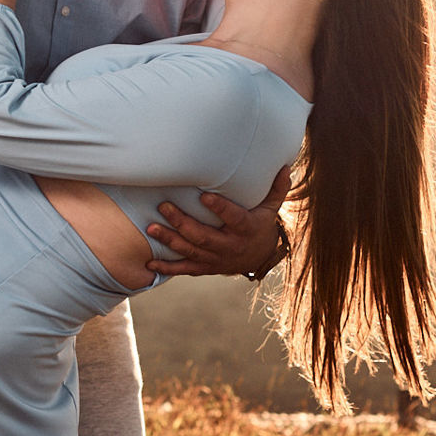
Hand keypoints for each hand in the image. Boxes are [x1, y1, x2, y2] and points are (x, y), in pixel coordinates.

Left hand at [145, 166, 292, 277]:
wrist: (258, 257)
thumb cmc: (261, 225)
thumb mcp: (271, 207)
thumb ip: (276, 188)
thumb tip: (286, 166)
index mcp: (246, 228)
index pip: (233, 218)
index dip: (220, 208)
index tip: (204, 196)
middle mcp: (230, 246)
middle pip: (203, 236)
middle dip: (182, 222)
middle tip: (163, 207)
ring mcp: (216, 259)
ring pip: (190, 251)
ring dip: (169, 240)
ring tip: (151, 228)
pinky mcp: (206, 267)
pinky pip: (185, 269)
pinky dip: (167, 268)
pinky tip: (149, 263)